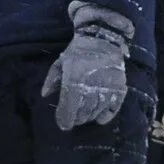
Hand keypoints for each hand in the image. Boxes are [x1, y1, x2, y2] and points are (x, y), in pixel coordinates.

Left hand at [41, 3, 130, 131]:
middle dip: (76, 119)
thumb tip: (44, 95)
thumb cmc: (78, 51)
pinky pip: (114, 107)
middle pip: (83, 112)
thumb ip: (52, 80)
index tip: (63, 124)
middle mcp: (91, 87)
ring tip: (84, 117)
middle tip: (73, 119)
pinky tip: (100, 118)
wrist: (102, 38)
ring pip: (96, 111)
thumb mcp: (61, 63)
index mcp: (75, 80)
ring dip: (89, 117)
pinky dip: (107, 115)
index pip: (69, 108)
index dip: (65, 119)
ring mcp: (107, 88)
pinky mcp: (119, 88)